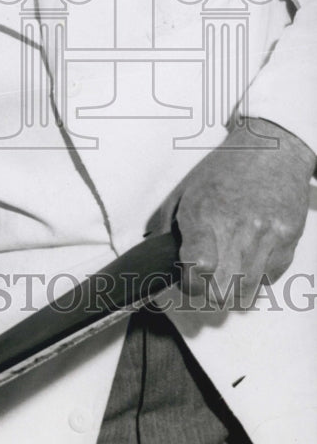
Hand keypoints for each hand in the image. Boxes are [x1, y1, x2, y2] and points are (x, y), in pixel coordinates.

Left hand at [148, 118, 313, 306]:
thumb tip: (157, 259)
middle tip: (208, 278)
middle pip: (222, 293)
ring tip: (229, 269)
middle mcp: (237, 229)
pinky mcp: (287, 240)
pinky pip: (269, 278)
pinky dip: (257, 274)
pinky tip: (251, 253)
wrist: (271, 150)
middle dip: (211, 292)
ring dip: (234, 289)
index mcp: (204, 214)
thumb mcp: (185, 190)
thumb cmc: (223, 169)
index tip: (189, 279)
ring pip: (248, 293)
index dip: (190, 284)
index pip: (197, 269)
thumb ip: (167, 226)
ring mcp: (266, 236)